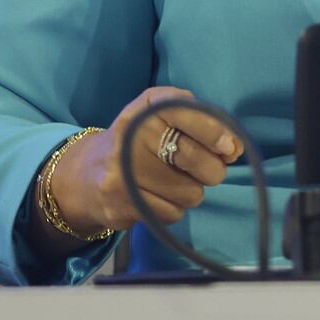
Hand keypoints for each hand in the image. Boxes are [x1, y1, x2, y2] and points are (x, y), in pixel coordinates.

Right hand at [58, 87, 241, 232]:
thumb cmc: (140, 142)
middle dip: (211, 170)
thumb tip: (234, 149)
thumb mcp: (166, 119)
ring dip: (191, 192)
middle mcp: (131, 133)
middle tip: (207, 171)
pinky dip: (173, 209)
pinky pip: (172, 213)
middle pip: (193, 158)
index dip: (214, 132)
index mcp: (147, 106)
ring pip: (188, 192)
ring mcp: (122, 169)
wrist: (86, 175)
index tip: (230, 148)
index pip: (187, 112)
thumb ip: (203, 125)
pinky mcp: (120, 202)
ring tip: (173, 183)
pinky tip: (157, 197)